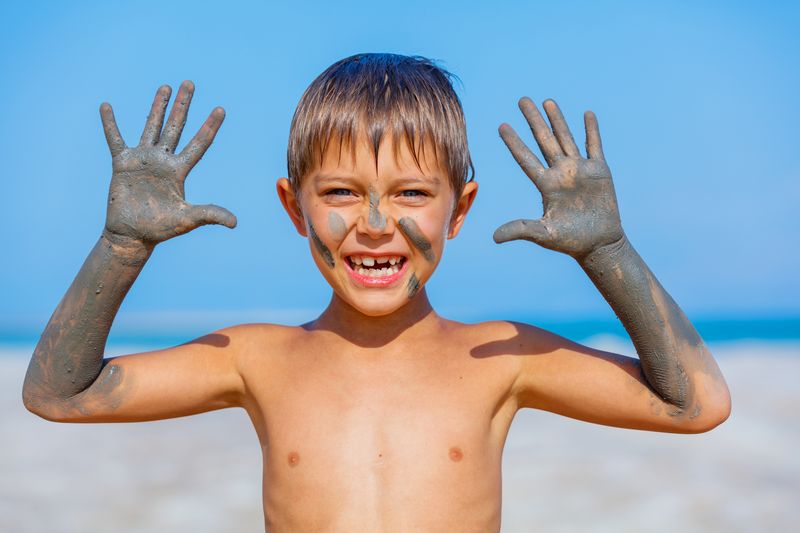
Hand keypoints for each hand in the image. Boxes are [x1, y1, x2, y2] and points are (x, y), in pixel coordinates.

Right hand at [100, 81, 235, 244]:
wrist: (132, 235)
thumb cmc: (160, 229)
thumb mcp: (187, 219)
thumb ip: (210, 215)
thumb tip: (235, 223)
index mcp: (179, 170)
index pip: (199, 143)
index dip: (209, 127)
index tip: (221, 109)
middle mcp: (163, 160)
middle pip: (176, 126)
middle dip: (183, 105)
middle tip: (190, 83)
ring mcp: (143, 159)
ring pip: (151, 126)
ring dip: (158, 107)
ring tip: (165, 87)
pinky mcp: (122, 163)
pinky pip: (114, 139)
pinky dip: (110, 123)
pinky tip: (106, 106)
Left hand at [494, 98, 622, 257]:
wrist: (599, 244)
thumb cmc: (570, 241)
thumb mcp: (543, 235)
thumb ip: (520, 230)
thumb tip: (494, 238)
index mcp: (546, 185)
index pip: (526, 159)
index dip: (514, 142)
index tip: (502, 126)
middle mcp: (560, 173)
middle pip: (544, 140)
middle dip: (533, 120)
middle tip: (522, 100)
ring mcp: (579, 170)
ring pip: (566, 138)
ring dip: (557, 120)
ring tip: (547, 101)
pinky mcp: (600, 171)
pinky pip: (594, 146)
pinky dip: (592, 130)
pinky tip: (587, 114)